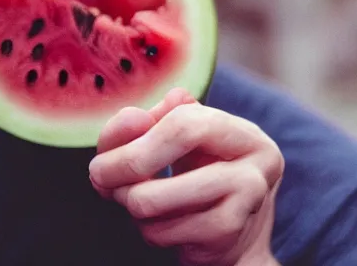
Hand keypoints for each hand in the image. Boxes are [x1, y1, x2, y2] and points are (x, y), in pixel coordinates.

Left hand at [89, 88, 284, 265]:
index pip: (183, 122)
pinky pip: (159, 232)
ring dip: (129, 200)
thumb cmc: (201, 173)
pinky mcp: (227, 237)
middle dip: (121, 166)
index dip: (137, 136)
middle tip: (101, 176)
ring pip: (152, 200)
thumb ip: (149, 122)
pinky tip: (159, 220)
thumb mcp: (180, 140)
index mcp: (243, 132)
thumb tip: (132, 118)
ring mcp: (247, 203)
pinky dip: (146, 227)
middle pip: (170, 156)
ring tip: (134, 195)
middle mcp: (256, 164)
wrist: (238, 234)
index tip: (107, 151)